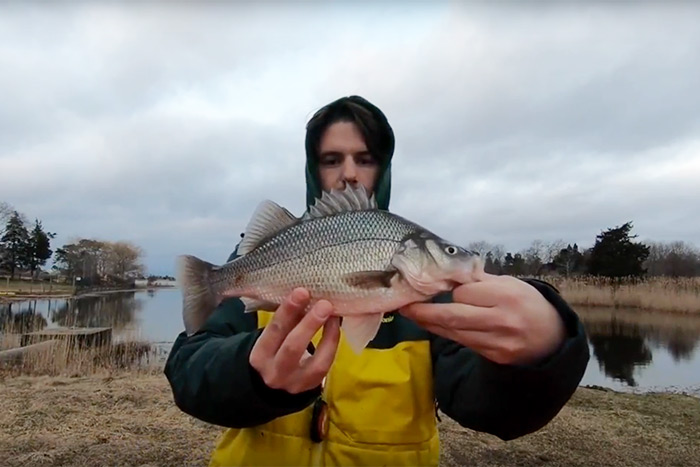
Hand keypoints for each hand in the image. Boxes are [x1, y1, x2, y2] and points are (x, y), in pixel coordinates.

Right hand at [249, 287, 340, 393]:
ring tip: (335, 315)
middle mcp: (275, 372)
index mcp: (260, 355)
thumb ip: (287, 319)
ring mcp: (295, 383)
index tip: (302, 292)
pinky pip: (326, 365)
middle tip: (324, 304)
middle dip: (310, 324)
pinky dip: (333, 344)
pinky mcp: (312, 386)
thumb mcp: (273, 336)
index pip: (274, 331)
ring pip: (316, 362)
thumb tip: (308, 294)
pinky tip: (336, 326)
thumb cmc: (274, 349)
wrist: (273, 383)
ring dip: (329, 335)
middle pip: (293, 347)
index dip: (288, 311)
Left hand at [399, 273, 565, 365]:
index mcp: (507, 295)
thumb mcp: (510, 283)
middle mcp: (502, 320)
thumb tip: (448, 273)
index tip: (438, 284)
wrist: (551, 338)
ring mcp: (497, 342)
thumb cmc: (527, 303)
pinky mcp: (493, 356)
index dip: (450, 288)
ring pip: (454, 332)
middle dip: (424, 312)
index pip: (465, 292)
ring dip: (429, 324)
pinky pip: (463, 343)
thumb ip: (480, 280)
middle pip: (454, 316)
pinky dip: (445, 333)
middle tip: (404, 305)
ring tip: (410, 314)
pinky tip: (432, 325)